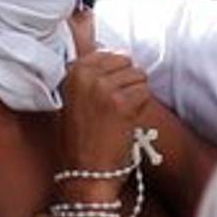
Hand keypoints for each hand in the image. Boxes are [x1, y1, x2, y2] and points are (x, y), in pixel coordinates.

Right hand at [59, 48, 149, 185]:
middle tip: (114, 105)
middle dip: (127, 81)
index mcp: (72, 73)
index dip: (114, 72)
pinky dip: (140, 108)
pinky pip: (144, 93)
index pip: (107, 52)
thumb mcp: (73, 99)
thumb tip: (101, 45)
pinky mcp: (122, 103)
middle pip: (126, 62)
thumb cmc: (81, 139)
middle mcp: (86, 76)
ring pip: (139, 76)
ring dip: (135, 95)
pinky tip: (125, 122)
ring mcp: (103, 88)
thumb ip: (87, 73)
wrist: (85, 171)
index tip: (107, 91)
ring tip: (118, 115)